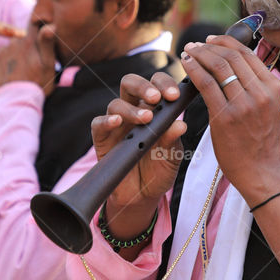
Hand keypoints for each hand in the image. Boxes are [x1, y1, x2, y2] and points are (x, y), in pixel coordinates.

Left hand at [0, 21, 56, 95]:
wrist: (13, 102)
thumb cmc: (37, 85)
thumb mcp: (48, 66)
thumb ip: (47, 44)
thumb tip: (50, 25)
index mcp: (29, 42)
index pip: (34, 22)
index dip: (40, 22)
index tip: (44, 29)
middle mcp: (14, 43)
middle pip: (25, 37)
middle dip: (31, 45)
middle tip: (36, 63)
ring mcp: (3, 51)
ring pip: (15, 46)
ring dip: (20, 53)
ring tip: (26, 71)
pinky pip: (5, 54)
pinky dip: (10, 60)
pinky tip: (16, 73)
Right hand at [90, 72, 185, 238]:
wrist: (142, 196)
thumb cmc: (159, 170)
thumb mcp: (172, 157)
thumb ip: (173, 140)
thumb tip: (181, 124)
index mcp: (154, 108)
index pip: (156, 85)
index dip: (165, 85)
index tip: (175, 95)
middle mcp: (133, 110)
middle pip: (131, 84)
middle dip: (144, 86)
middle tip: (157, 97)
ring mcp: (116, 123)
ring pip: (116, 102)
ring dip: (131, 108)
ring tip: (145, 118)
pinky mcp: (102, 138)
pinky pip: (98, 123)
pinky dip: (106, 120)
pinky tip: (117, 122)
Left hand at [181, 35, 279, 204]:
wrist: (261, 172)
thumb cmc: (260, 140)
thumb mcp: (267, 106)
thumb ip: (255, 85)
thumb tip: (234, 62)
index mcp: (273, 86)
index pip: (247, 53)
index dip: (225, 41)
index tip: (210, 39)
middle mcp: (261, 92)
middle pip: (231, 56)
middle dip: (209, 46)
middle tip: (194, 45)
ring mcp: (244, 104)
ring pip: (218, 66)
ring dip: (199, 55)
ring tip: (187, 52)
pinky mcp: (226, 116)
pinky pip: (205, 84)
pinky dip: (193, 70)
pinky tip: (186, 65)